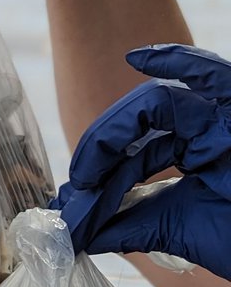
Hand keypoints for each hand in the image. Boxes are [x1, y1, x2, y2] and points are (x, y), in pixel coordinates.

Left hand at [50, 44, 230, 275]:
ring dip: (115, 129)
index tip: (75, 193)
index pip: (136, 151)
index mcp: (195, 154)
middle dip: (101, 146)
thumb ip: (123, 226)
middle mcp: (210, 130)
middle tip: (80, 179)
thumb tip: (71, 229)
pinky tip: (137, 56)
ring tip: (88, 165)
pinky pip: (214, 76)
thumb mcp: (171, 230)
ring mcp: (226, 120)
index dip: (100, 170)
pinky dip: (178, 60)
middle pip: (142, 120)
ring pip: (160, 103)